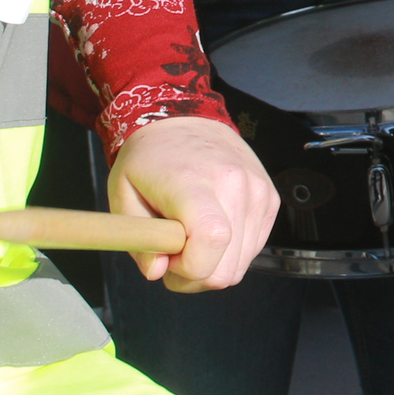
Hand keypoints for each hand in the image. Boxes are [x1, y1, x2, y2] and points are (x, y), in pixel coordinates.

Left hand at [104, 115, 279, 291]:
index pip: (212, 241)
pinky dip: (230, 250)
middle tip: (173, 254)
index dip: (188, 268)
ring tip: (191, 239)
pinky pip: (252, 250)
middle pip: (227, 268)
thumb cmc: (150, 158)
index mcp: (195, 183)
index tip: (167, 259)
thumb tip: (157, 273)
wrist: (185, 119)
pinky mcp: (270, 199)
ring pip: (241, 265)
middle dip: (196, 275)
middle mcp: (236, 186)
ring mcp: (259, 193)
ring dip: (213, 264)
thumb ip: (138, 240)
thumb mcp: (123, 195)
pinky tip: (210, 229)